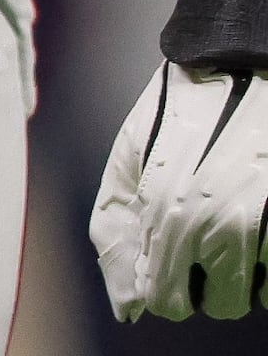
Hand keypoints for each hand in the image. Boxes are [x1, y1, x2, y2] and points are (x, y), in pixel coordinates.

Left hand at [98, 59, 267, 319]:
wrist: (246, 61)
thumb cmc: (182, 107)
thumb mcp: (130, 156)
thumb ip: (117, 231)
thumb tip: (127, 307)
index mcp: (172, 216)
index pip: (166, 302)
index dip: (164, 281)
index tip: (167, 252)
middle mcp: (226, 229)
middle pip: (220, 305)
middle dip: (209, 277)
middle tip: (206, 230)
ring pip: (259, 294)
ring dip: (248, 268)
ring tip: (238, 216)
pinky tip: (264, 216)